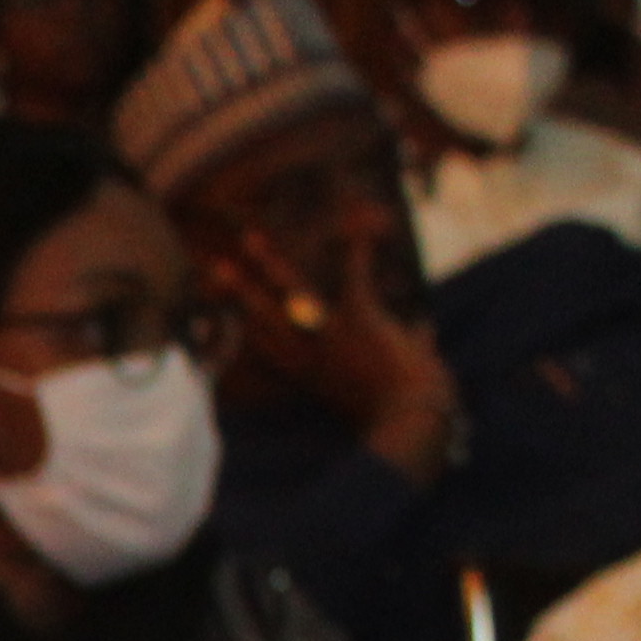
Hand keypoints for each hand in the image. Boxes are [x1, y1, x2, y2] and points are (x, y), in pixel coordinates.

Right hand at [204, 228, 455, 482]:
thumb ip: (406, 347)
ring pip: (290, 293)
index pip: (266, 345)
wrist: (409, 417)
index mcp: (307, 374)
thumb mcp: (395, 375)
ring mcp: (330, 335)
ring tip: (249, 239)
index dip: (244, 324)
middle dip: (238, 290)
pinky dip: (355, 249)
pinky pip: (350, 275)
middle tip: (214, 268)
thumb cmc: (405, 406)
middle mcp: (308, 355)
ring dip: (269, 264)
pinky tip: (351, 224)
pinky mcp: (357, 318)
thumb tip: (425, 328)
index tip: (221, 310)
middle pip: (262, 317)